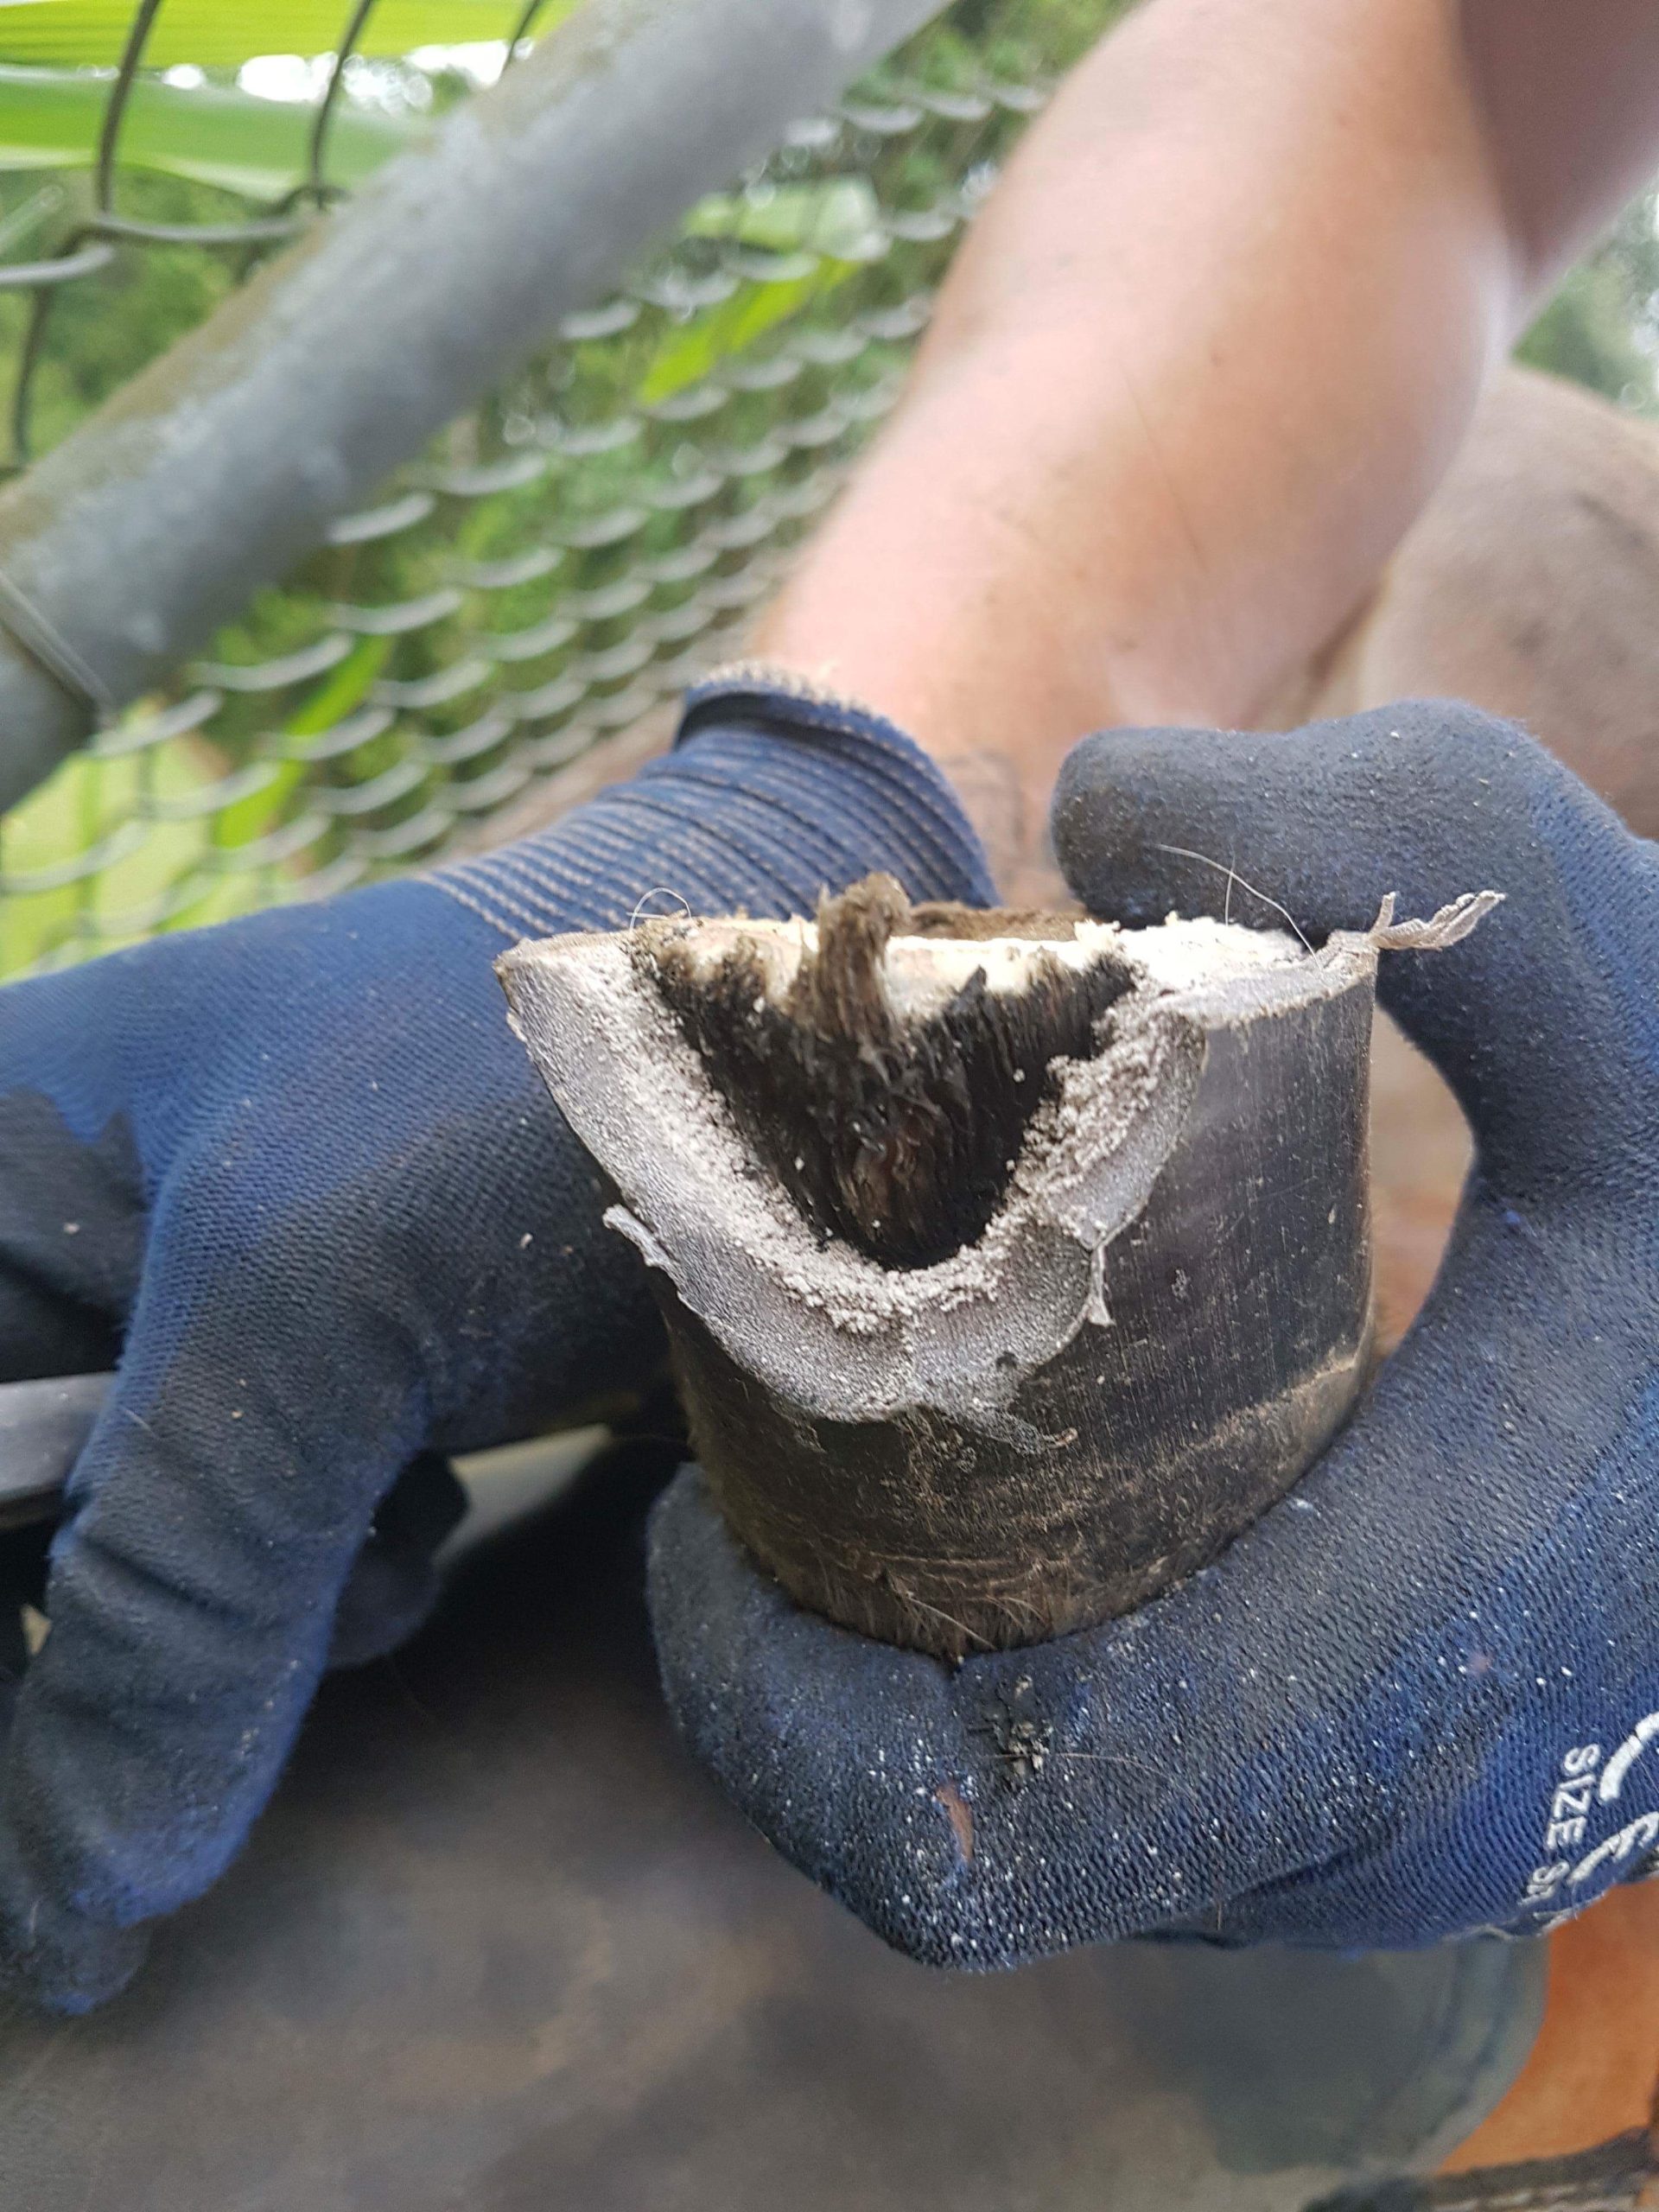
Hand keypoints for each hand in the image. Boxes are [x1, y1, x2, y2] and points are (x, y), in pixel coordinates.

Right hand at [0, 680, 991, 2009]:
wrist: (763, 1036)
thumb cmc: (520, 1086)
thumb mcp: (312, 1303)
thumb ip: (174, 1585)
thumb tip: (80, 1897)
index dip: (0, 1658)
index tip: (47, 1837)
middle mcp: (51, 1250)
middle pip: (13, 1539)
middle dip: (102, 1657)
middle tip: (249, 1685)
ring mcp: (177, 1326)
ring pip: (117, 1590)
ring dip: (242, 1633)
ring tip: (389, 1537)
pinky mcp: (300, 1390)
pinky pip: (240, 1571)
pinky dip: (320, 1600)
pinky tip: (417, 1520)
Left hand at [649, 701, 1658, 1962]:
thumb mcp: (1647, 975)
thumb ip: (1410, 833)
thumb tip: (1095, 799)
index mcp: (1416, 1646)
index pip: (996, 1829)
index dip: (783, 1714)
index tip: (691, 1527)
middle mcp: (1400, 1816)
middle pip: (984, 1847)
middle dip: (823, 1679)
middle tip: (749, 1468)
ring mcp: (1404, 1847)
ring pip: (1065, 1848)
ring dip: (919, 1694)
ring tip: (853, 1489)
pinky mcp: (1407, 1819)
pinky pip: (1151, 1822)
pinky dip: (1035, 1706)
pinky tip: (1011, 1542)